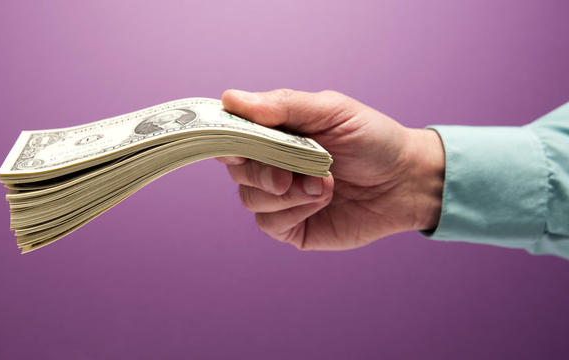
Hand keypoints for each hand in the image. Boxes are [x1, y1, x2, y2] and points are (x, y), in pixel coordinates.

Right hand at [217, 89, 444, 250]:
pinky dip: (293, 211)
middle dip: (259, 171)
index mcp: (275, 132)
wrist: (407, 180)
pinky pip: (269, 223)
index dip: (225, 138)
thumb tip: (231, 99)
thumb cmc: (372, 139)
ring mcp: (280, 198)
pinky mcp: (292, 227)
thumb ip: (283, 105)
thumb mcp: (331, 110)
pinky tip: (321, 199)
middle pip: (236, 170)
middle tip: (286, 174)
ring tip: (323, 184)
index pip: (231, 134)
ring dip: (285, 193)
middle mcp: (271, 164)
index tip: (234, 143)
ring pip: (250, 198)